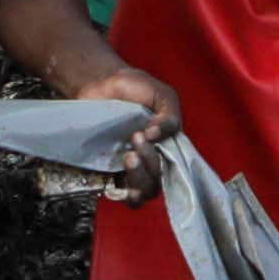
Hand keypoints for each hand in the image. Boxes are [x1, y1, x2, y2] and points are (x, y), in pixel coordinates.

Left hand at [61, 61, 184, 195]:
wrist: (101, 84)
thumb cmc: (135, 88)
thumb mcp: (161, 95)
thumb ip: (170, 115)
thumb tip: (158, 135)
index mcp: (169, 145)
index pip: (177, 167)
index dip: (168, 158)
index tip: (150, 134)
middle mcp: (153, 160)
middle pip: (160, 180)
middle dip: (150, 161)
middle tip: (135, 137)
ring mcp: (133, 169)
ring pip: (145, 191)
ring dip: (139, 177)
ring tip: (128, 156)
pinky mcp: (111, 173)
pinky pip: (124, 195)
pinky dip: (127, 194)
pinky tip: (122, 184)